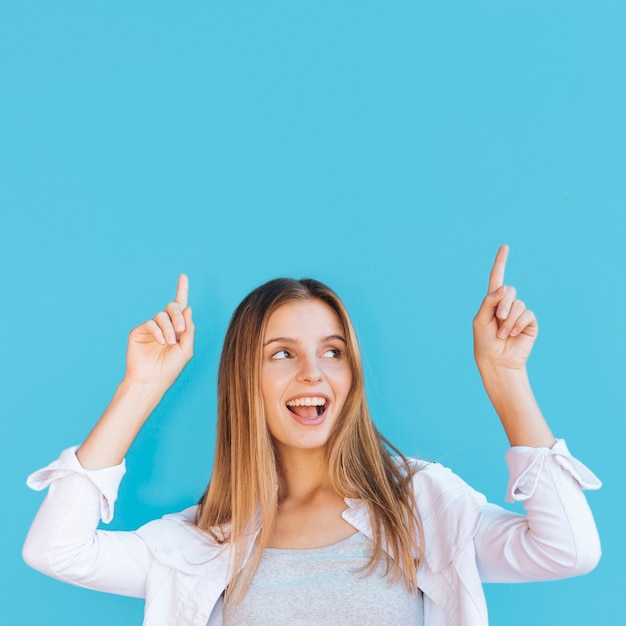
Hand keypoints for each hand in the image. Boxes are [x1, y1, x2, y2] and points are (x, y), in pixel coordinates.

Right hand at [124, 275, 194, 390]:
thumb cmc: (170, 368)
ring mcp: (151, 328)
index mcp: (177, 328)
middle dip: (178, 315)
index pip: (181, 306)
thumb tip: (188, 308)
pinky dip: (158, 331)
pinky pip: (150, 323)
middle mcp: (164, 325)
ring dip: (169, 328)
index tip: (183, 276)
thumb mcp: (186, 349)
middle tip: (180, 330)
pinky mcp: (139, 331)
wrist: (152, 381)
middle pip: (172, 307)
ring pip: (162, 315)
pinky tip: (161, 342)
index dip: (182, 289)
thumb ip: (189, 329)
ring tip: (169, 342)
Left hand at [473, 246, 537, 371]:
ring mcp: (519, 313)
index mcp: (492, 302)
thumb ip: (490, 301)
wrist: (497, 361)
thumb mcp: (481, 319)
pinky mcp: (529, 322)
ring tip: (503, 333)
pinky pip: (527, 314)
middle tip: (498, 319)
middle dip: (503, 305)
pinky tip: (512, 335)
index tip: (505, 247)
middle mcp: (507, 304)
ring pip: (518, 304)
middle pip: (509, 290)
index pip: (497, 278)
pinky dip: (517, 324)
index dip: (501, 263)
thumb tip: (505, 287)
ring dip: (508, 320)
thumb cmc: (485, 342)